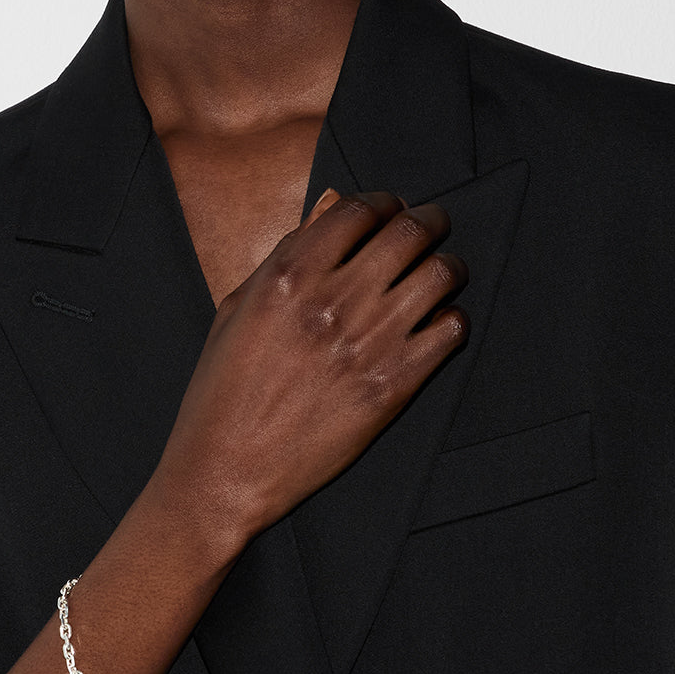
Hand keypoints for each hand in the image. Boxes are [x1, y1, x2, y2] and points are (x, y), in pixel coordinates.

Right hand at [154, 188, 467, 541]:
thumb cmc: (222, 390)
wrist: (224, 470)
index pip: (359, 208)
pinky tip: (437, 325)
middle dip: (427, 221)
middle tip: (431, 226)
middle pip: (409, 230)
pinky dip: (452, 319)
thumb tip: (331, 208)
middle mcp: (332, 300)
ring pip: (441, 273)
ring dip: (447, 266)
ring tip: (442, 273)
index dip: (382, 203)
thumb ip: (287, 254)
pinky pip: (451, 330)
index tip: (388, 212)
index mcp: (288, 274)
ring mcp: (368, 343)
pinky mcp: (393, 386)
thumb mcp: (239, 308)